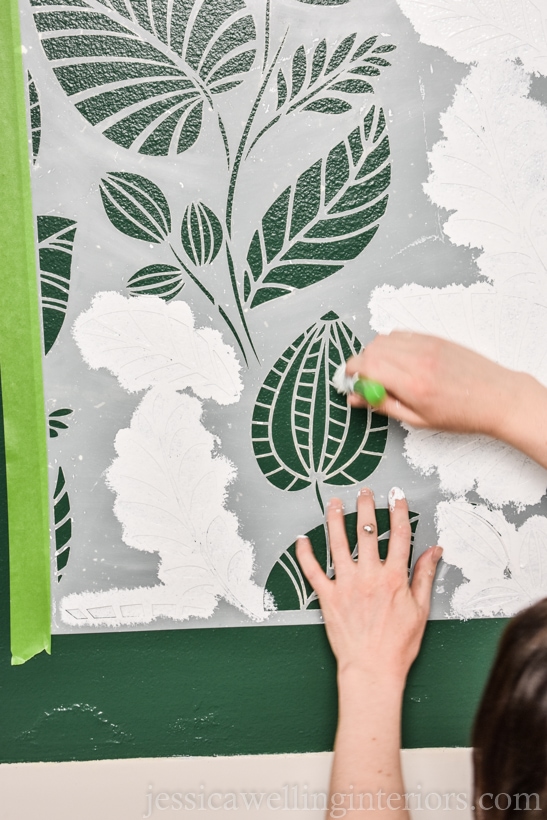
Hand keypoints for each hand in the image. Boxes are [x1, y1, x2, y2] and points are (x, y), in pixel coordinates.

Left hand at [296, 487, 441, 684]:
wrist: (373, 670)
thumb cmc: (398, 645)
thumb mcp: (420, 610)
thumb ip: (425, 576)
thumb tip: (435, 551)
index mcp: (394, 578)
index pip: (398, 535)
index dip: (398, 511)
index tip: (396, 495)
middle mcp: (369, 576)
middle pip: (366, 532)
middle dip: (365, 507)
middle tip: (364, 492)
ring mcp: (346, 585)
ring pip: (338, 544)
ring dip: (335, 520)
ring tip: (334, 502)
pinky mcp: (327, 597)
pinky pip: (312, 571)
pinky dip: (305, 554)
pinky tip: (301, 539)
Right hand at [345, 331, 524, 437]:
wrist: (498, 397)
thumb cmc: (463, 414)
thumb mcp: (418, 420)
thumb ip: (384, 405)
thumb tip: (358, 397)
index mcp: (413, 385)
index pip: (367, 367)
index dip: (351, 372)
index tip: (349, 381)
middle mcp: (418, 360)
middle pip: (371, 350)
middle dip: (361, 364)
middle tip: (365, 380)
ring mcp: (428, 345)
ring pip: (384, 339)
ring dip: (376, 353)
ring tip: (385, 372)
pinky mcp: (435, 338)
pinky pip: (402, 334)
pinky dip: (393, 345)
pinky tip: (401, 362)